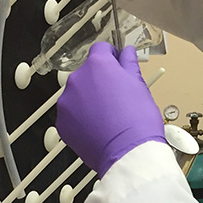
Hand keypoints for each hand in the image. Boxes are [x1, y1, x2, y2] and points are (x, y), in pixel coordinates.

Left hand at [57, 42, 166, 174]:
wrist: (128, 153)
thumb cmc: (137, 120)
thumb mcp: (139, 85)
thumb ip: (129, 64)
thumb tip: (126, 53)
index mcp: (98, 65)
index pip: (101, 49)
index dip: (112, 56)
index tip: (118, 65)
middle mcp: (77, 80)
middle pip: (88, 73)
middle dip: (100, 81)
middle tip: (117, 97)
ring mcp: (67, 102)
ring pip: (78, 94)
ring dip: (89, 100)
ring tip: (108, 115)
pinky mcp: (62, 123)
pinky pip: (71, 114)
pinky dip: (81, 118)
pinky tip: (98, 127)